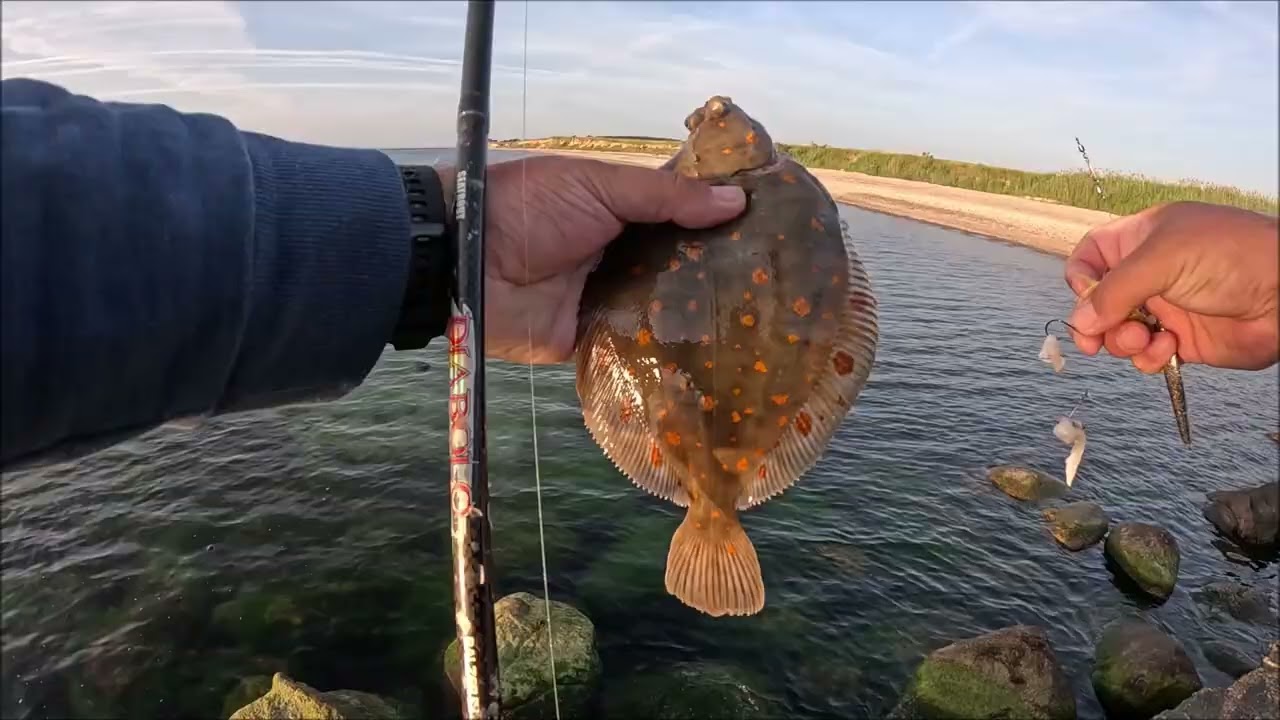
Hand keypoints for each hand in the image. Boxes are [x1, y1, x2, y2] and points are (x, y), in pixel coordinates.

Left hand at [438, 155, 745, 363]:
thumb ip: (665, 197)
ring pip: (663, 310)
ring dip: (699, 317)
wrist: (462, 261)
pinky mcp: (590, 341)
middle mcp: (620, 257)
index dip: (722, 221)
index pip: (682, 217)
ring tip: (761, 325)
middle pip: (679, 267)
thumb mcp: (599, 187)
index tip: (773, 230)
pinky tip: (713, 360)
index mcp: (621, 213)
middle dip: (720, 275)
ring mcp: (607, 301)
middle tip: (776, 285)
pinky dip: (663, 353)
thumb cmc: (527, 208)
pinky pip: (633, 349)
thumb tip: (736, 199)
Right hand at [1063, 200, 1278, 371]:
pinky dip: (1148, 358)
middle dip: (1095, 323)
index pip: (1090, 257)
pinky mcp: (1181, 340)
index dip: (1081, 279)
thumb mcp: (1163, 259)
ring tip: (1144, 339)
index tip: (1088, 298)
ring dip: (1122, 342)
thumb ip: (1114, 290)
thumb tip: (1080, 322)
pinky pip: (1146, 356)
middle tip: (1095, 340)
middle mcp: (1149, 275)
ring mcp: (1164, 308)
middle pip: (1098, 303)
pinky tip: (1166, 349)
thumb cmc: (1234, 256)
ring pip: (1117, 333)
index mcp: (1141, 241)